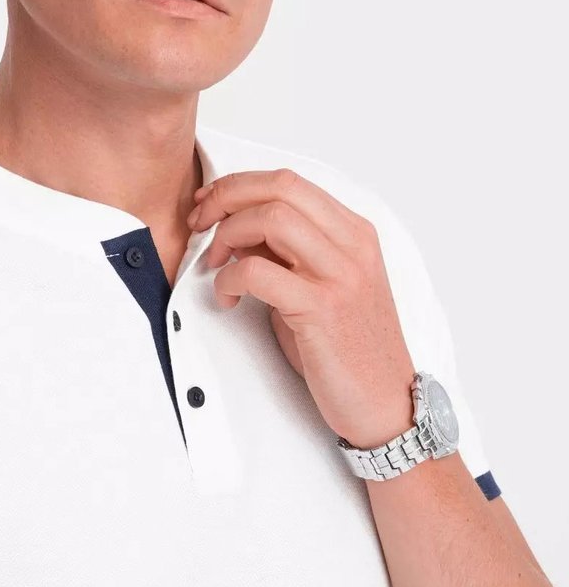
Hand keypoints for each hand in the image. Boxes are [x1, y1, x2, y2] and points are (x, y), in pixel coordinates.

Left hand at [187, 168, 415, 447]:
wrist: (386, 405)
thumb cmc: (347, 348)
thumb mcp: (321, 285)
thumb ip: (286, 251)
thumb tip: (236, 226)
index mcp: (354, 232)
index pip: (288, 182)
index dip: (238, 186)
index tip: (209, 206)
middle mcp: (352, 244)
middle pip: (278, 187)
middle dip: (226, 198)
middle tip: (200, 226)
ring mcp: (340, 274)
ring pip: (270, 218)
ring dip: (228, 234)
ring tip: (216, 264)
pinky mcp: (323, 308)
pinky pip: (258, 271)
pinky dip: (229, 278)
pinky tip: (227, 299)